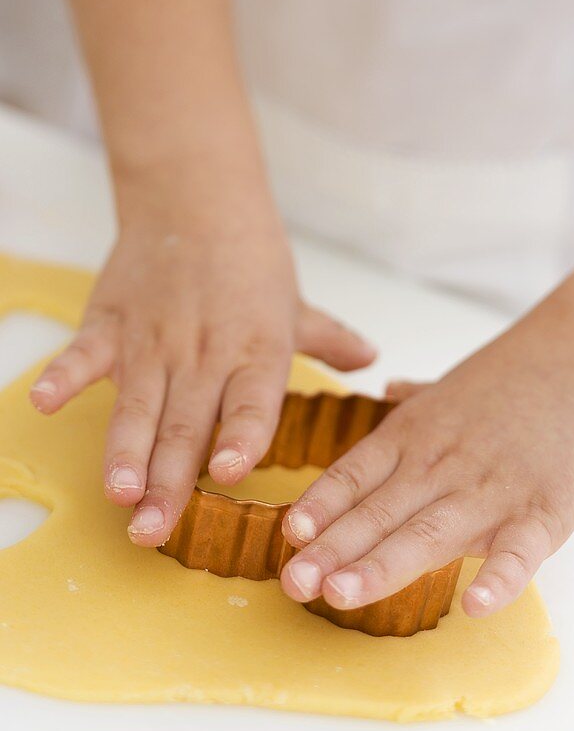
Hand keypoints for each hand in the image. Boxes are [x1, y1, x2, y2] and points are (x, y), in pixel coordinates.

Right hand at [29, 165, 375, 545]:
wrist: (195, 199)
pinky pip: (83, 354)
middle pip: (186, 424)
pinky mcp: (110, 324)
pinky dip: (63, 376)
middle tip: (155, 530)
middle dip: (169, 482)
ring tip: (119, 494)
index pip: (252, 401)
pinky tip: (44, 402)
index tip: (231, 472)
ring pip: (138, 405)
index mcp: (255, 351)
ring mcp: (154, 340)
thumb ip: (328, 339)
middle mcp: (205, 353)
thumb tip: (372, 360)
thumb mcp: (294, 304)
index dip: (241, 436)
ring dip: (125, 451)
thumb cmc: (249, 259)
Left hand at [280, 295, 573, 616]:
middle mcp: (443, 462)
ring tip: (340, 594)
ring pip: (429, 533)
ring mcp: (493, 486)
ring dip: (382, 566)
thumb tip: (388, 389)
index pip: (355, 475)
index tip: (289, 535)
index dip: (321, 507)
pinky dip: (499, 577)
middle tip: (293, 583)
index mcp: (416, 434)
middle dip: (333, 550)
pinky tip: (476, 605)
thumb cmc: (520, 373)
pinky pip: (519, 549)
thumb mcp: (453, 383)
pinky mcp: (547, 507)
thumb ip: (417, 399)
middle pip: (379, 510)